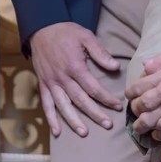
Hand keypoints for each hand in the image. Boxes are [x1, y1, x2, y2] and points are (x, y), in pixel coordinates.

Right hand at [30, 22, 122, 136]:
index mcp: (75, 67)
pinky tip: (57, 132)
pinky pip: (46, 105)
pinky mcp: (43, 84)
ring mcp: (51, 83)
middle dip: (95, 114)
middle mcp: (63, 78)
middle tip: (107, 125)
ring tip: (84, 133)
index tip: (117, 107)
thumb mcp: (86, 37)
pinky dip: (51, 118)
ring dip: (73, 121)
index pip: (94, 88)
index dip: (106, 99)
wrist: (42, 28)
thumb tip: (115, 67)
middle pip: (81, 100)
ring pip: (63, 106)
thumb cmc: (66, 32)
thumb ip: (100, 53)